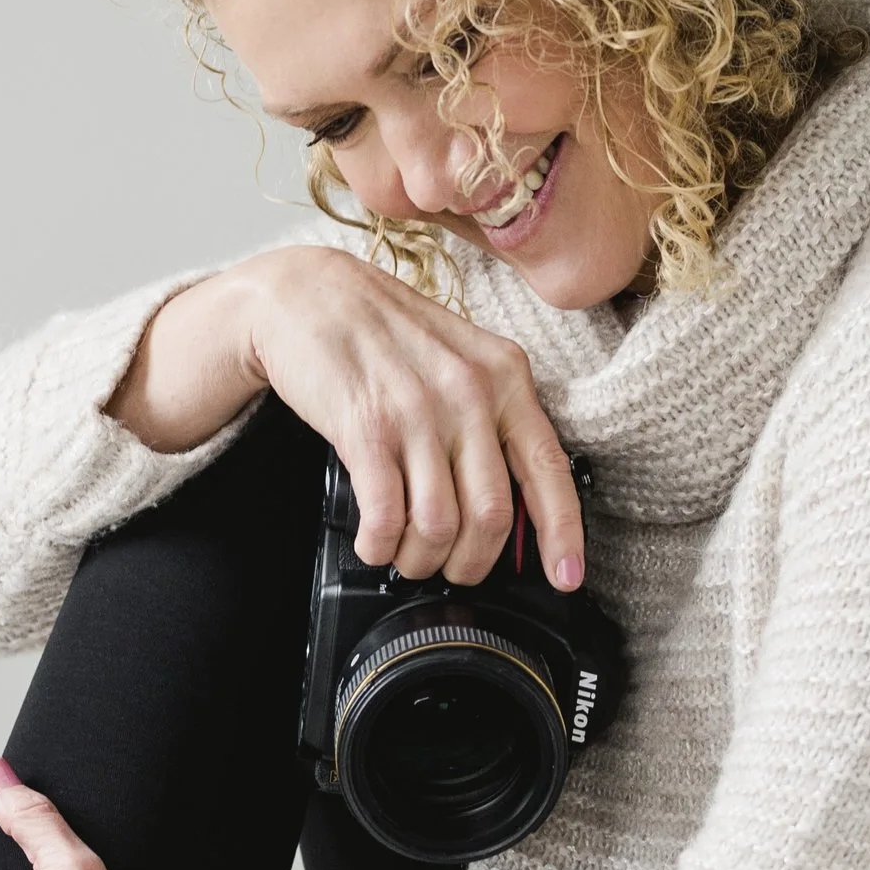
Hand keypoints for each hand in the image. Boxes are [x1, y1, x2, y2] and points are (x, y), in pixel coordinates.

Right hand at [111, 244, 582, 589]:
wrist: (305, 294)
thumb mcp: (459, 356)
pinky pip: (387, 518)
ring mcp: (418, 410)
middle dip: (472, 562)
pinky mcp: (366, 429)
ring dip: (421, 560)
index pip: (548, 469)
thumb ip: (491, 415)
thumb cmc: (382, 330)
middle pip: (492, 514)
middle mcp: (470, 392)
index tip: (565, 576)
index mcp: (504, 376)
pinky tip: (374, 543)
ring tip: (406, 556)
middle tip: (451, 567)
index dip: (561, 533)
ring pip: (440, 525)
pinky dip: (380, 547)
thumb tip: (512, 495)